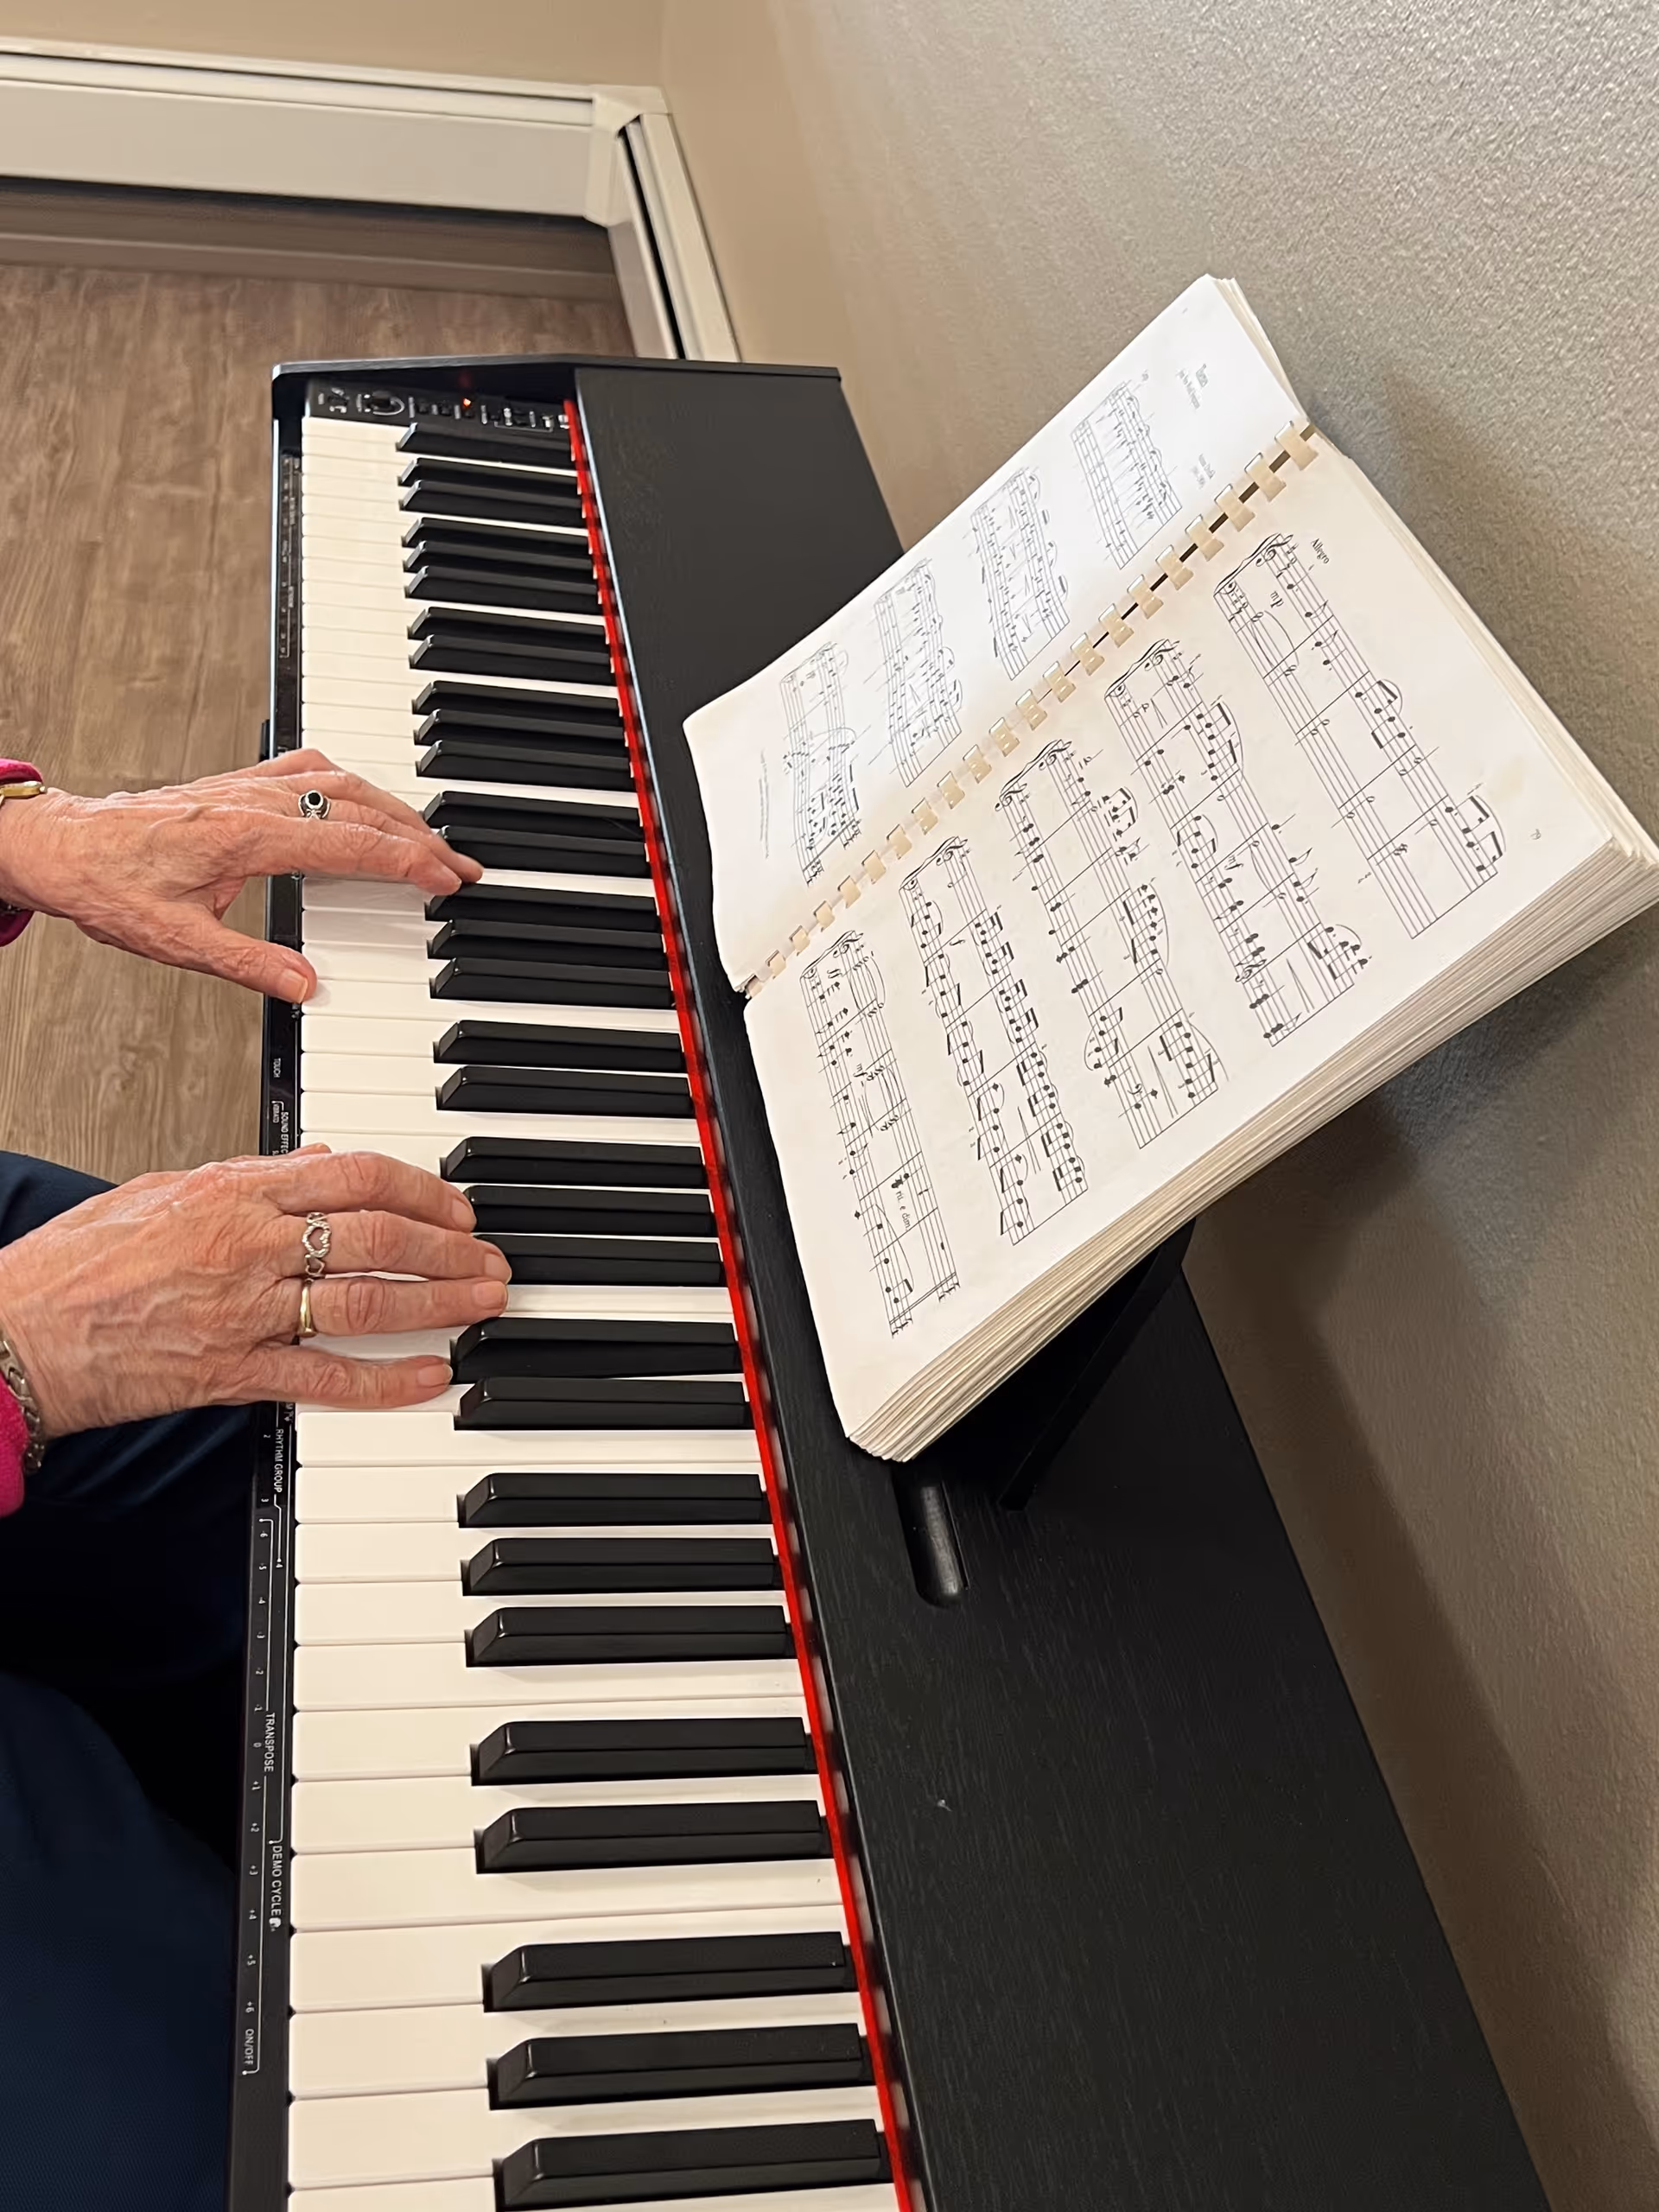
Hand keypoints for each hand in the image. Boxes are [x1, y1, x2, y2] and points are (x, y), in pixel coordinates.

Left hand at [0, 750, 482, 1000]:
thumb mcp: (177, 941)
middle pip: (360, 808)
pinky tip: (370, 801)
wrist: (64, 846)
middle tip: (462, 866)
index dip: (406, 861)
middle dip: (420, 837)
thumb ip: (248, 964)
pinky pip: (315, 770)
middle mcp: (253, 801)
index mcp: (245, 836)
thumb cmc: (111, 887)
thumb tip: (305, 986)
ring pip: (343, 782)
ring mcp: (249, 785)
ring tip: (432, 840)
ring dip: (395, 809)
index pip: (348, 843)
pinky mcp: (241, 783)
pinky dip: (356, 786)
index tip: (447, 878)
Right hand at [0, 1147, 510, 1435]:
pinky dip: (384, 1379)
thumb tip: (317, 1160)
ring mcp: (244, 1310)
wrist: (18, 1332)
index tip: (455, 1205)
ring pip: (364, 1299)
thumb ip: (246, 1174)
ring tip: (482, 1303)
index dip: (420, 1188)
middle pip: (377, 1235)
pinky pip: (324, 1377)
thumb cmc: (76, 1265)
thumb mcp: (162, 1190)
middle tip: (490, 1257)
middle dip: (448, 1246)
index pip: (354, 1175)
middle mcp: (248, 1245)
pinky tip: (430, 1376)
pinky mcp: (232, 1372)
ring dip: (437, 1302)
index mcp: (233, 1193)